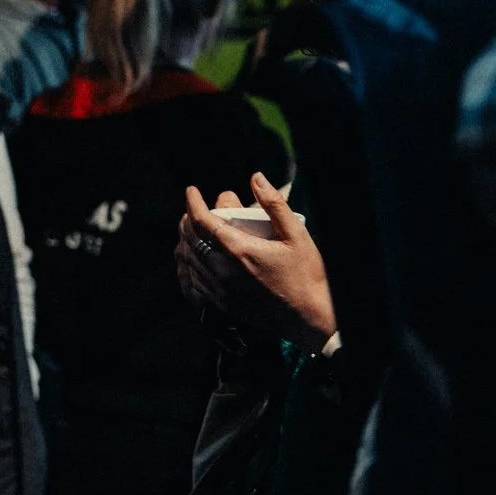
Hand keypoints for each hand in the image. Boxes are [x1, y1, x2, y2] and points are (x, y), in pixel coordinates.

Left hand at [177, 173, 336, 351]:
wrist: (309, 317)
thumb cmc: (306, 274)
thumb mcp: (296, 234)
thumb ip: (274, 204)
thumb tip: (256, 178)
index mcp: (240, 250)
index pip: (202, 222)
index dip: (192, 203)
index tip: (191, 190)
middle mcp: (224, 272)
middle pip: (190, 240)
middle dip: (187, 220)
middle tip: (194, 209)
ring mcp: (221, 291)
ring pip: (188, 262)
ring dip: (186, 242)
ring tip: (192, 231)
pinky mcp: (222, 305)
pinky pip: (193, 284)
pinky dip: (188, 268)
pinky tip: (192, 261)